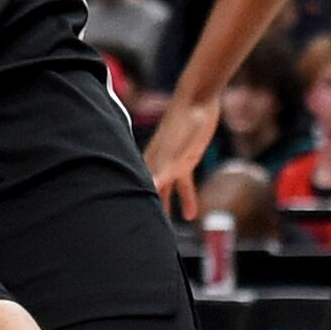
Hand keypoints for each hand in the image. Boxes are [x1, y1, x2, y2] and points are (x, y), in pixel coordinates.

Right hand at [146, 93, 220, 221]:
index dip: (137, 202)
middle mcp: (161, 161)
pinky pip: (184, 183)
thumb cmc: (185, 118)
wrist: (199, 98)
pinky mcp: (187, 158)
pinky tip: (191, 213)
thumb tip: (152, 183)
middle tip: (147, 231)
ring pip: (167, 189)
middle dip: (150, 208)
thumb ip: (166, 164)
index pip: (144, 186)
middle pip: (152, 190)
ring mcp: (174, 160)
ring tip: (168, 228)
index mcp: (155, 159)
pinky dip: (186, 197)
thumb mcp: (177, 144)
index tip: (132, 221)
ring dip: (167, 206)